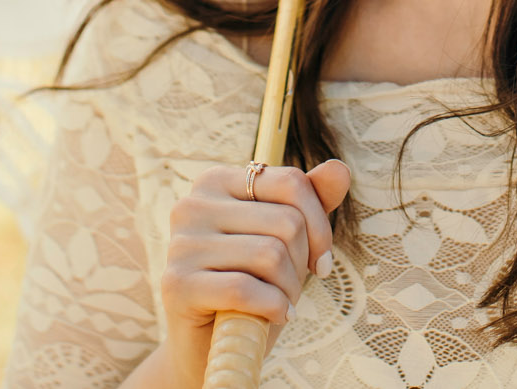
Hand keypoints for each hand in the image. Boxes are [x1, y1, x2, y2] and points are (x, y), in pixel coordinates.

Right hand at [150, 159, 352, 388]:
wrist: (212, 348)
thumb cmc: (254, 287)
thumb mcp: (286, 241)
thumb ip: (310, 202)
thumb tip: (339, 168)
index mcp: (217, 182)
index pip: (291, 183)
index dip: (320, 226)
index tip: (322, 260)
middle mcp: (193, 204)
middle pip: (286, 221)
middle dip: (302, 263)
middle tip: (289, 287)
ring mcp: (181, 243)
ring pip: (271, 254)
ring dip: (289, 290)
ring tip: (279, 303)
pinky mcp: (176, 284)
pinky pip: (246, 288)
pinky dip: (272, 307)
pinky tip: (274, 316)